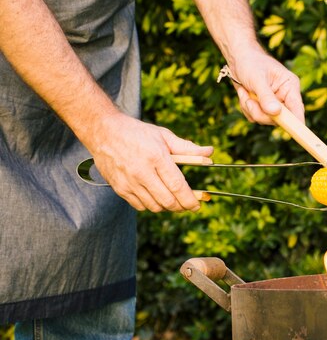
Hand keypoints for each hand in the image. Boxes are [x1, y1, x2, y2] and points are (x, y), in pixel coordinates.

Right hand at [88, 112, 212, 212]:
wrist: (103, 132)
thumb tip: (210, 153)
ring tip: (173, 199)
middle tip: (188, 204)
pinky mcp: (120, 188)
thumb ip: (188, 148)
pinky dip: (151, 206)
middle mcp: (142, 172)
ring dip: (167, 207)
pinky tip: (156, 196)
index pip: (177, 186)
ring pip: (155, 207)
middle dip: (181, 206)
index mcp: (156, 157)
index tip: (197, 205)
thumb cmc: (137, 133)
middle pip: (168, 201)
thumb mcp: (164, 135)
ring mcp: (129, 182)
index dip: (190, 199)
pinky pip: (140, 206)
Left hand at [228, 48, 304, 124]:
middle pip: (279, 119)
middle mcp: (284, 96)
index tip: (297, 132)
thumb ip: (266, 96)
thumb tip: (275, 113)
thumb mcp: (257, 79)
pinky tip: (244, 95)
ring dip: (251, 109)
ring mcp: (274, 103)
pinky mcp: (263, 106)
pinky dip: (247, 108)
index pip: (297, 108)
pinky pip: (255, 117)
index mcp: (290, 86)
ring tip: (245, 93)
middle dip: (261, 112)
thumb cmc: (250, 62)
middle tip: (249, 101)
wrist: (238, 58)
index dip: (297, 122)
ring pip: (265, 119)